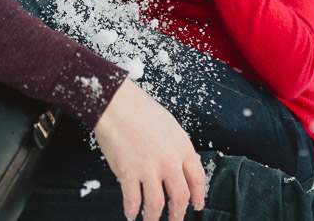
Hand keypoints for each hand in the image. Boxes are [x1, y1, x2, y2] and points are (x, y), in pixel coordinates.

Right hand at [93, 78, 206, 220]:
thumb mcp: (170, 125)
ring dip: (154, 217)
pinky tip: (131, 214)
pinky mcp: (128, 173)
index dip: (198, 196)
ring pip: (156, 205)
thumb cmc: (140, 109)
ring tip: (151, 220)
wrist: (115, 104)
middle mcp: (169, 161)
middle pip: (180, 197)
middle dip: (178, 213)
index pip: (197, 178)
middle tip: (175, 219)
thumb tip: (180, 165)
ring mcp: (149, 169)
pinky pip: (133, 201)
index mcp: (182, 146)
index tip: (196, 205)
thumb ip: (177, 146)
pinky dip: (132, 211)